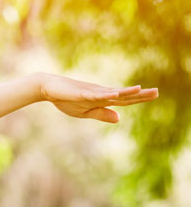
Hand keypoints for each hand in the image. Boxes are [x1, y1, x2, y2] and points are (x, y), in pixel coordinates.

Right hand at [36, 73, 158, 122]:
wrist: (49, 88)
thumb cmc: (66, 99)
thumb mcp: (85, 112)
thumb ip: (101, 114)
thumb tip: (119, 118)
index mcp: (102, 100)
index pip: (124, 100)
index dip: (139, 98)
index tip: (155, 94)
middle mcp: (101, 94)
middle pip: (122, 95)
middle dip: (139, 94)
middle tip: (157, 92)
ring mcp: (91, 92)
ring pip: (111, 93)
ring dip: (125, 92)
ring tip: (140, 90)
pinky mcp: (81, 93)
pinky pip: (95, 95)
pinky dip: (106, 94)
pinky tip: (115, 94)